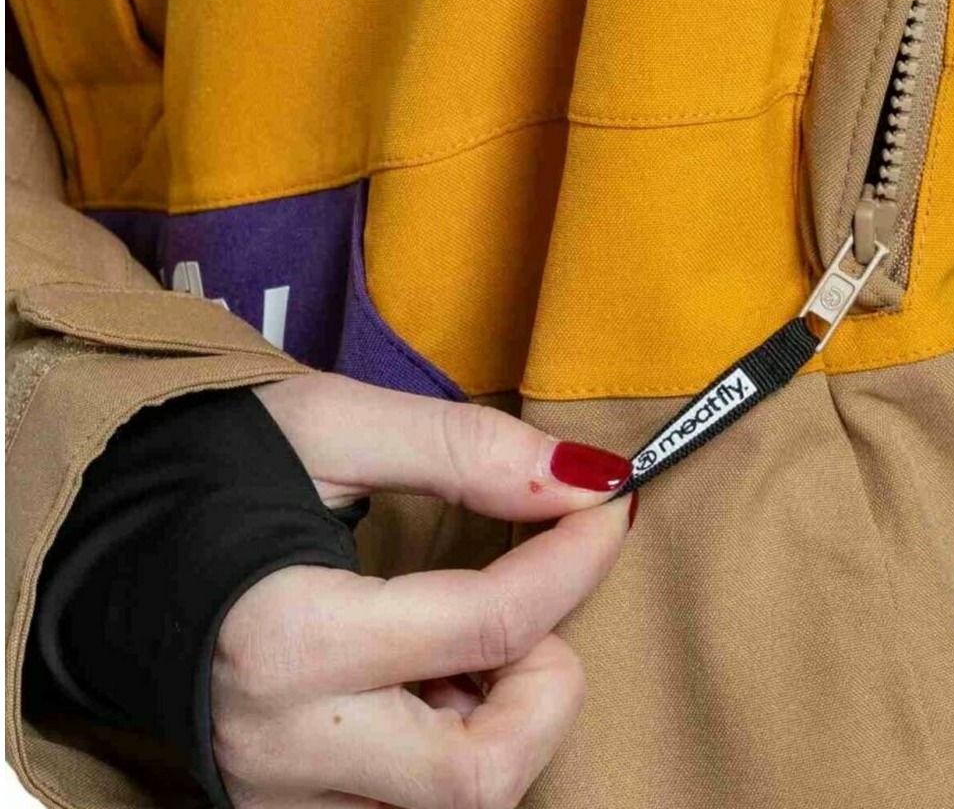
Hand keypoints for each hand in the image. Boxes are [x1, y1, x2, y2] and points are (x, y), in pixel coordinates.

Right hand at [213, 372, 633, 806]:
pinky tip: (425, 681)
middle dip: (545, 691)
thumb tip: (586, 477)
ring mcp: (274, 792)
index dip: (575, 561)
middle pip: (476, 777)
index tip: (609, 507)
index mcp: (289, 635)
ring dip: (496, 726)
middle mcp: (282, 742)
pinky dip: (444, 750)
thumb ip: (466, 449)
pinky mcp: (274, 808)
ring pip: (445, 808)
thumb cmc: (211, 469)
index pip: (486, 627)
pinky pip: (398, 808)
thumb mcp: (335, 424)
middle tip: (531, 611)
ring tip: (467, 642)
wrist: (102, 538)